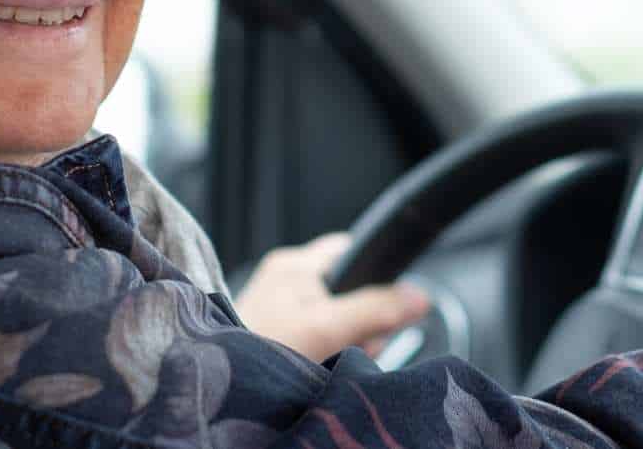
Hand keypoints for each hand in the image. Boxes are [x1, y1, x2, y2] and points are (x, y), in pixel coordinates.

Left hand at [234, 232, 431, 360]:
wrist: (223, 393)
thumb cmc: (258, 354)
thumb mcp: (327, 329)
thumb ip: (375, 309)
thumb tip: (419, 297)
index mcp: (293, 263)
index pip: (350, 249)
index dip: (375, 272)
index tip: (387, 300)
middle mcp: (283, 279)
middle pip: (348, 288)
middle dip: (362, 318)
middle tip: (356, 343)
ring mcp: (276, 308)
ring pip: (335, 315)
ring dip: (345, 339)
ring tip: (333, 358)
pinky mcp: (274, 333)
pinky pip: (318, 335)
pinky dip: (327, 351)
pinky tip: (322, 366)